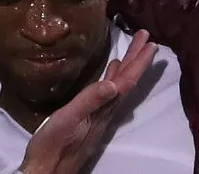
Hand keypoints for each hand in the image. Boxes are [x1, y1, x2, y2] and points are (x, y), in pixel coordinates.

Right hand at [17, 29, 157, 173]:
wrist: (48, 169)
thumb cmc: (54, 143)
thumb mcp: (69, 118)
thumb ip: (90, 100)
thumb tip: (113, 83)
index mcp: (103, 108)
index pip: (126, 80)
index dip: (138, 61)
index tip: (150, 42)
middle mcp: (106, 110)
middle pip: (127, 81)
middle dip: (137, 59)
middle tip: (147, 37)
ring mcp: (100, 114)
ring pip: (119, 86)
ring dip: (127, 67)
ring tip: (133, 50)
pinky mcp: (91, 117)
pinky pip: (108, 92)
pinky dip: (112, 78)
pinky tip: (110, 74)